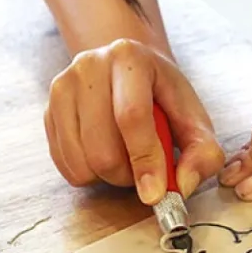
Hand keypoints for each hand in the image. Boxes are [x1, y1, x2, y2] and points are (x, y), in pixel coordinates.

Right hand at [45, 39, 224, 203]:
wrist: (128, 68)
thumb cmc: (163, 94)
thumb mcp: (193, 115)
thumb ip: (203, 151)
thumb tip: (183, 185)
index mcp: (131, 58)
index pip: (132, 116)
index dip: (145, 159)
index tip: (155, 193)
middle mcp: (90, 66)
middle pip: (103, 147)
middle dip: (128, 174)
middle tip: (146, 171)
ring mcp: (63, 88)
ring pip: (82, 161)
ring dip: (110, 176)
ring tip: (127, 157)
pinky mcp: (48, 111)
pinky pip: (65, 166)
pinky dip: (90, 173)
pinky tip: (106, 153)